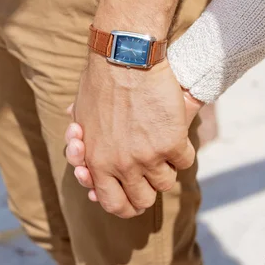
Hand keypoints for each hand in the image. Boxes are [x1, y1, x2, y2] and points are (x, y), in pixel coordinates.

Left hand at [66, 55, 199, 218]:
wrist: (125, 59)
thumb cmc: (100, 81)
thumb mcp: (82, 115)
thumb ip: (84, 141)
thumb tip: (80, 151)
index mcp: (97, 161)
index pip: (112, 204)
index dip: (124, 204)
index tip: (131, 194)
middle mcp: (122, 165)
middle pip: (142, 201)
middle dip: (147, 190)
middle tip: (150, 173)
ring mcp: (148, 157)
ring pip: (165, 184)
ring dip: (166, 169)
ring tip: (162, 147)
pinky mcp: (172, 143)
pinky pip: (184, 162)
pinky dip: (182, 152)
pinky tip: (176, 135)